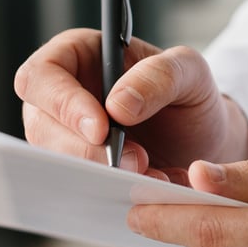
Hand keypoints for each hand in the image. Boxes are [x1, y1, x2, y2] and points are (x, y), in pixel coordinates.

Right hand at [14, 28, 247, 181]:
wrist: (205, 139)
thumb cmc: (191, 94)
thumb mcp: (190, 71)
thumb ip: (160, 76)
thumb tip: (117, 104)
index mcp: (78, 55)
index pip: (42, 75)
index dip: (62, 103)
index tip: (101, 129)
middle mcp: (63, 96)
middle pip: (42, 125)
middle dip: (87, 149)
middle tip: (136, 160)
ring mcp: (65, 136)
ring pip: (56, 160)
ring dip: (101, 173)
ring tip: (153, 174)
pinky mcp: (80, 170)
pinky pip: (77, 186)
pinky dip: (110, 191)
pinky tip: (146, 187)